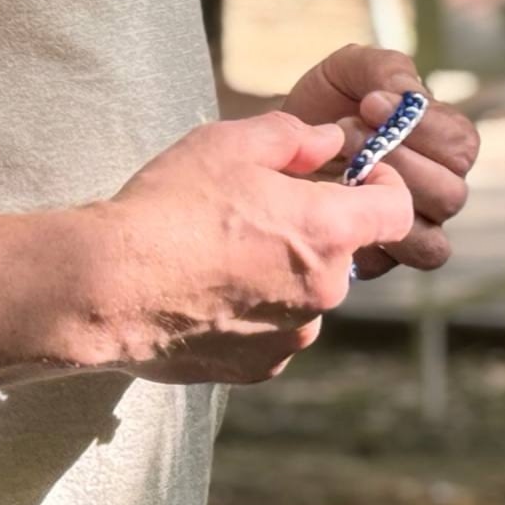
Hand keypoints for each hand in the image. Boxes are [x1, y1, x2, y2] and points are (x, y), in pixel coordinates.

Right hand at [85, 111, 415, 385]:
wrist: (107, 286)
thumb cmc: (169, 207)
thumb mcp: (231, 143)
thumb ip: (294, 136)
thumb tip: (328, 141)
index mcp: (328, 232)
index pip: (398, 210)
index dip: (382, 184)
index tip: (350, 174)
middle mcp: (324, 293)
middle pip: (343, 251)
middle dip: (314, 226)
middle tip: (257, 206)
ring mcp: (292, 337)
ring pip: (307, 293)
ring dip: (282, 271)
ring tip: (220, 252)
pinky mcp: (257, 368)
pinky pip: (274, 330)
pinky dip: (254, 311)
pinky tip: (208, 290)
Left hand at [278, 43, 478, 278]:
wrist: (280, 138)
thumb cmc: (326, 101)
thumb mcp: (351, 68)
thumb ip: (386, 69)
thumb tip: (409, 95)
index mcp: (444, 143)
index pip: (463, 145)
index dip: (424, 126)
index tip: (371, 101)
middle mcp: (437, 190)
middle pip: (450, 194)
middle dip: (397, 161)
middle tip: (349, 134)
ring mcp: (411, 229)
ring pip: (431, 240)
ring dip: (383, 202)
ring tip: (342, 170)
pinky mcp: (377, 259)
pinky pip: (389, 264)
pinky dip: (363, 237)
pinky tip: (333, 203)